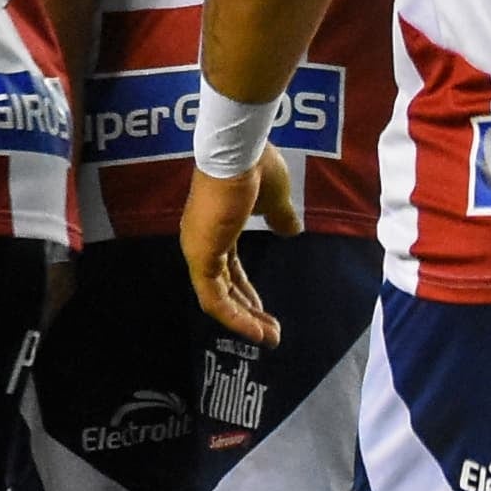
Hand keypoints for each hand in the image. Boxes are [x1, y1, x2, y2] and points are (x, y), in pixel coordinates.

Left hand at [181, 163, 283, 345]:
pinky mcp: (201, 257)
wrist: (238, 153)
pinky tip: (254, 329)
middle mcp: (201, 243)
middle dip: (249, 313)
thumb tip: (292, 230)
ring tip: (268, 337)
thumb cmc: (256, 168)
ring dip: (243, 320)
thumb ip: (281, 216)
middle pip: (225, 289)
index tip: (266, 312)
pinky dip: (233, 316)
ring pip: (217, 299)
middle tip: (271, 333)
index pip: (231, 271)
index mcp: (216, 229)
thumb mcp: (275, 198)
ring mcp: (198, 250)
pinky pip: (214, 297)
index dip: (248, 293)